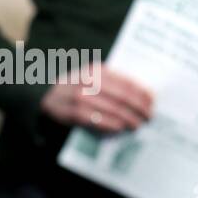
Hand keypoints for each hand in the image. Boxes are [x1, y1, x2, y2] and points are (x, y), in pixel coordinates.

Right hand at [39, 65, 153, 132]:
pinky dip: (112, 125)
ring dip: (128, 119)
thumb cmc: (75, 88)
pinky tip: (120, 128)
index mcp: (95, 70)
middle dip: (139, 108)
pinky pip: (99, 120)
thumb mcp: (90, 77)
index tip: (152, 101)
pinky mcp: (74, 113)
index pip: (125, 82)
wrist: (46, 97)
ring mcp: (80, 97)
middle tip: (148, 116)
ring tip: (137, 124)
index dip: (141, 93)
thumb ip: (111, 81)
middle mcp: (88, 81)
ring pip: (113, 110)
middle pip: (122, 97)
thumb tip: (141, 94)